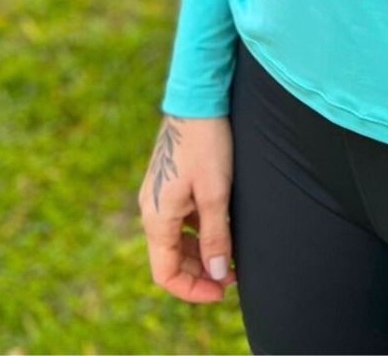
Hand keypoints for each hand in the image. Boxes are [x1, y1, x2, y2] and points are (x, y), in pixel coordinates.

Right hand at [138, 113, 238, 301]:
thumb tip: (218, 273)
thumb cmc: (207, 143)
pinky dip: (199, 230)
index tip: (223, 290)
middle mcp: (152, 209)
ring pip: (176, 239)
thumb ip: (216, 236)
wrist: (198, 97)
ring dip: (201, 251)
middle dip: (200, 272)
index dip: (193, 289)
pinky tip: (224, 226)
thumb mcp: (216, 193)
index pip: (165, 273)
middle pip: (170, 258)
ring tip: (233, 253)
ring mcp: (160, 195)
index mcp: (157, 217)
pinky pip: (181, 219)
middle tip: (235, 274)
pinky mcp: (170, 182)